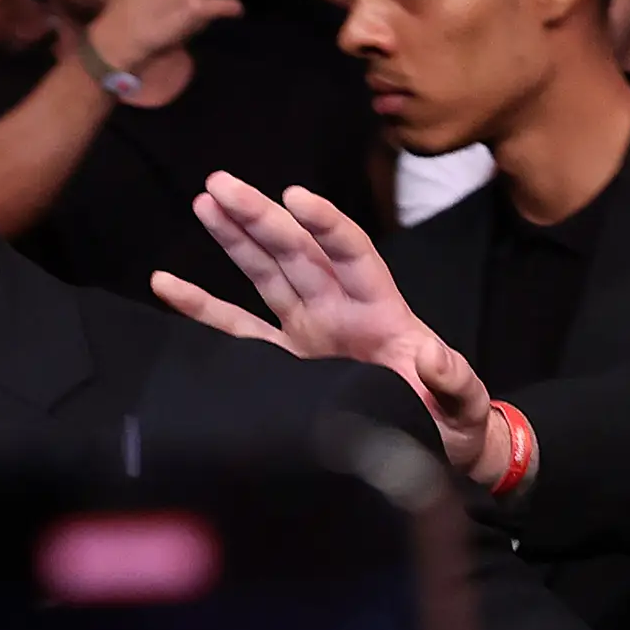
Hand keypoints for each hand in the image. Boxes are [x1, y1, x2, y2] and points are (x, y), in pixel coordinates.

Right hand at [157, 175, 501, 480]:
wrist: (435, 448)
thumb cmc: (453, 420)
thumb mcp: (462, 402)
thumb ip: (454, 381)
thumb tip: (432, 357)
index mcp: (382, 313)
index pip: (353, 256)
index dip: (328, 226)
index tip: (297, 197)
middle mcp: (339, 311)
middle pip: (297, 253)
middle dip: (262, 217)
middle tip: (222, 182)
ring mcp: (308, 332)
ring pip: (265, 274)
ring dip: (235, 238)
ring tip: (204, 199)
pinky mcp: (284, 363)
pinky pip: (237, 330)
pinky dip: (202, 307)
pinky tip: (166, 282)